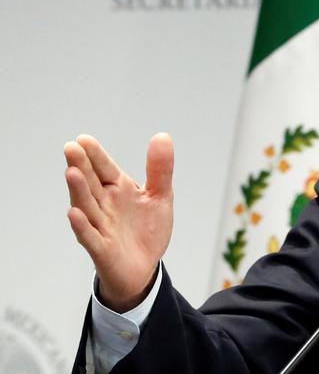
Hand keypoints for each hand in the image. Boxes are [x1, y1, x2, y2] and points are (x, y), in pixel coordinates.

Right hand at [64, 133, 173, 311]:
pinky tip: (74, 213)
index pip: (105, 169)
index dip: (96, 155)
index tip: (84, 139)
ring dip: (78, 191)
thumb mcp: (160, 196)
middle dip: (81, 166)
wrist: (145, 268)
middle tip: (71, 148)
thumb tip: (162, 136)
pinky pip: (90, 237)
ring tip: (71, 172)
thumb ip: (160, 169)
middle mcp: (106, 205)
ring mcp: (102, 227)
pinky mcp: (102, 249)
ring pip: (87, 207)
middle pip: (91, 184)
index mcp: (119, 190)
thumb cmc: (147, 230)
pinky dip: (82, 226)